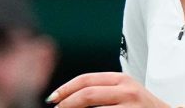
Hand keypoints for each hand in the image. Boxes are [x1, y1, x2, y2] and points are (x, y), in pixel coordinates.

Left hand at [45, 72, 170, 107]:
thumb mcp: (125, 92)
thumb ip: (103, 90)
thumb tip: (70, 97)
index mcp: (121, 79)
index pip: (86, 80)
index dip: (66, 89)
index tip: (53, 98)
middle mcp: (127, 90)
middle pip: (87, 94)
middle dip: (67, 104)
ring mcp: (131, 106)